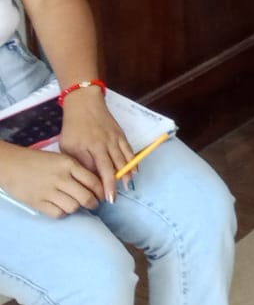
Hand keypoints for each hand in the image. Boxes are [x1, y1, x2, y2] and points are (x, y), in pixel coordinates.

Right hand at [0, 141, 106, 216]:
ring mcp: (48, 191)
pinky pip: (57, 213)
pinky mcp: (37, 202)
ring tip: (75, 204)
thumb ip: (77, 170)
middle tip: (93, 204)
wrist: (11, 164)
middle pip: (86, 197)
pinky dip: (62, 213)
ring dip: (77, 208)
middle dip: (93, 203)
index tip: (103, 194)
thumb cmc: (38, 161)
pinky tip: (61, 207)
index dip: (101, 191)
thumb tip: (96, 185)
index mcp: (69, 164)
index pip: (93, 181)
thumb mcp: (61, 159)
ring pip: (73, 207)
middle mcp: (60, 178)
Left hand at [58, 88, 132, 202]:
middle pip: (114, 168)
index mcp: (91, 148)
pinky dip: (133, 161)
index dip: (103, 186)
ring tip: (128, 187)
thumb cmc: (73, 128)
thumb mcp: (69, 146)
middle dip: (115, 185)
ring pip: (124, 160)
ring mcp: (115, 139)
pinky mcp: (121, 135)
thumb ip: (80, 161)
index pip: (100, 171)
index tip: (104, 198)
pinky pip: (130, 151)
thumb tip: (90, 177)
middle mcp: (106, 145)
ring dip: (127, 174)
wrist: (85, 105)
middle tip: (115, 199)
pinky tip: (134, 171)